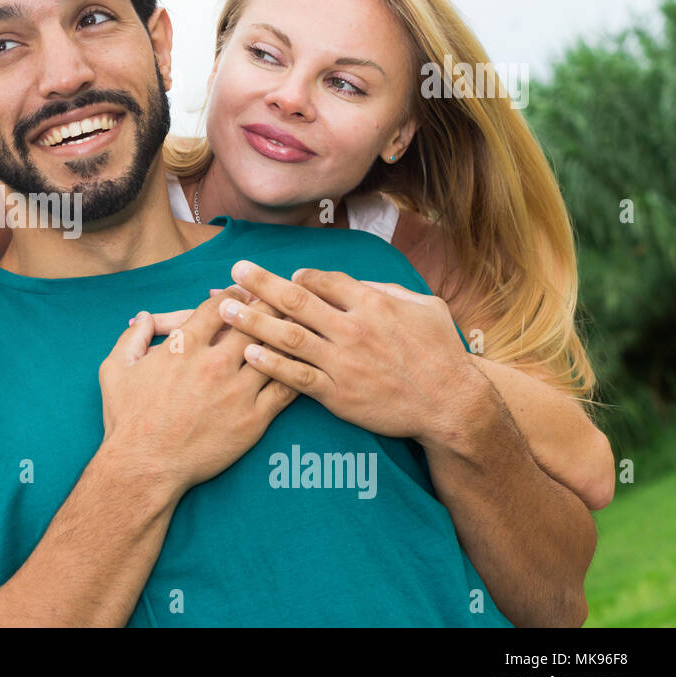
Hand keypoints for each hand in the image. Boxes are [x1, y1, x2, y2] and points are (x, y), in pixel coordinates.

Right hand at [98, 290, 296, 498]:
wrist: (144, 467)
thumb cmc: (127, 420)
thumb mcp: (115, 370)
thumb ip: (132, 338)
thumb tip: (144, 317)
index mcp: (184, 347)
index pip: (221, 306)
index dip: (236, 294)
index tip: (245, 293)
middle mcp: (214, 364)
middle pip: (255, 321)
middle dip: (268, 307)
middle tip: (281, 301)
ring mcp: (236, 392)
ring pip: (274, 351)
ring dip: (286, 337)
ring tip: (299, 328)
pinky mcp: (253, 420)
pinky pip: (285, 389)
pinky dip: (296, 372)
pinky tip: (302, 365)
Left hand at [219, 260, 487, 446]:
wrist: (450, 406)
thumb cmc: (441, 353)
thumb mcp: (425, 307)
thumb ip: (386, 290)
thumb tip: (352, 281)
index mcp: (373, 304)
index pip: (324, 280)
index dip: (300, 276)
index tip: (286, 276)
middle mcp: (353, 329)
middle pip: (296, 300)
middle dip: (261, 283)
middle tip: (235, 270)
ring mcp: (342, 363)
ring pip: (288, 336)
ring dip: (253, 321)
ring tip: (225, 309)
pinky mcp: (337, 394)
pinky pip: (295, 377)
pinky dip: (271, 364)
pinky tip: (249, 353)